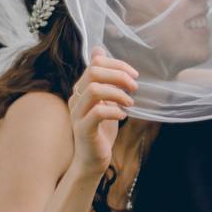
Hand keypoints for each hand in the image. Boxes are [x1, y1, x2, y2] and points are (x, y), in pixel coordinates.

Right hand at [68, 46, 139, 175]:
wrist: (92, 161)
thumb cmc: (101, 131)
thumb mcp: (105, 101)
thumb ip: (105, 79)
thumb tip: (99, 50)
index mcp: (81, 89)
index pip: (95, 63)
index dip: (117, 64)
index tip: (134, 75)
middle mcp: (76, 98)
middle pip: (94, 72)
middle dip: (119, 75)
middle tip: (134, 87)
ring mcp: (77, 114)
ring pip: (94, 90)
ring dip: (117, 93)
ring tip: (130, 102)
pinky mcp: (83, 130)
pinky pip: (97, 112)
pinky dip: (114, 110)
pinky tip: (123, 116)